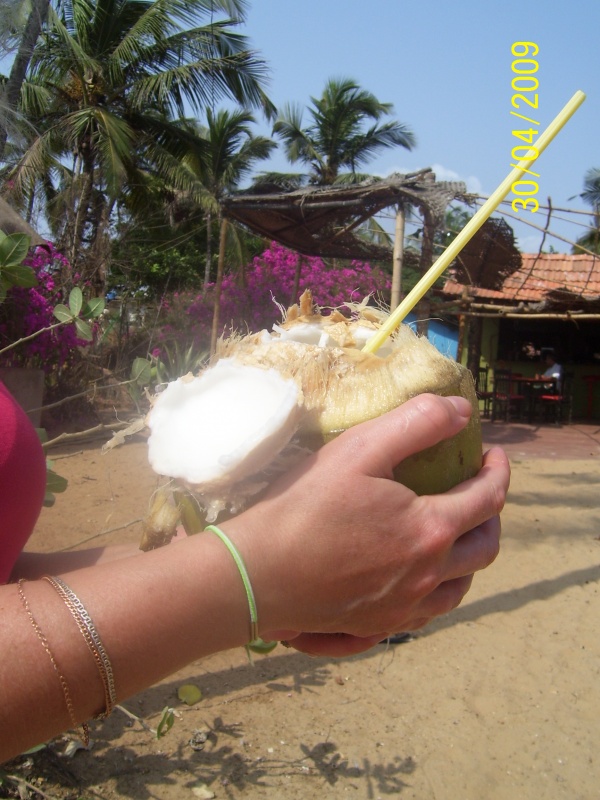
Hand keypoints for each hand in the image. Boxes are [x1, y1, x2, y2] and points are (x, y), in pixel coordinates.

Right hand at [225, 394, 509, 656]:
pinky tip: (418, 579)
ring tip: (453, 535)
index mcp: (429, 531)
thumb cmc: (303, 507)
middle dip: (492, 515)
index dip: (498, 472)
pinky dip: (437, 591)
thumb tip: (460, 410)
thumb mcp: (359, 450)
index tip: (492, 454)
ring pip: (460, 589)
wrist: (254, 576)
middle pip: (486, 549)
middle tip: (477, 491)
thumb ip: (415, 423)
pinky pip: (427, 614)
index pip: (488, 498)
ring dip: (468, 558)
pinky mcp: (377, 628)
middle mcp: (427, 577)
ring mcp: (404, 610)